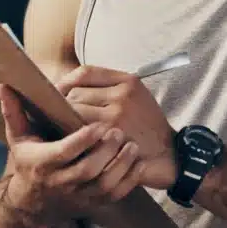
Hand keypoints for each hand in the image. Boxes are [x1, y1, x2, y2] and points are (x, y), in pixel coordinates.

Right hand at [0, 83, 144, 227]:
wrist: (34, 205)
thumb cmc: (29, 162)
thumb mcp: (19, 138)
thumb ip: (14, 111)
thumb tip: (3, 85)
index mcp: (42, 163)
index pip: (64, 153)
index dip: (82, 140)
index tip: (97, 126)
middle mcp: (61, 183)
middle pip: (87, 170)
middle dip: (104, 152)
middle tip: (118, 131)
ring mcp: (79, 196)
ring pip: (103, 185)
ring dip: (120, 166)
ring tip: (131, 145)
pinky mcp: (94, 204)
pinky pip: (115, 196)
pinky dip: (129, 182)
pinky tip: (138, 163)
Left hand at [56, 66, 177, 190]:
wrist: (169, 154)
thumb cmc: (147, 125)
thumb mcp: (136, 96)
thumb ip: (109, 86)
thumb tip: (69, 85)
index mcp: (128, 81)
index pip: (85, 73)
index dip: (66, 81)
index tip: (57, 91)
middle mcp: (123, 96)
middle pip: (75, 93)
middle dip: (63, 104)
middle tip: (58, 114)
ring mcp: (116, 118)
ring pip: (74, 112)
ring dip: (64, 121)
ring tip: (63, 128)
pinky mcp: (111, 139)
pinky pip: (79, 132)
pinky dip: (71, 136)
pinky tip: (72, 140)